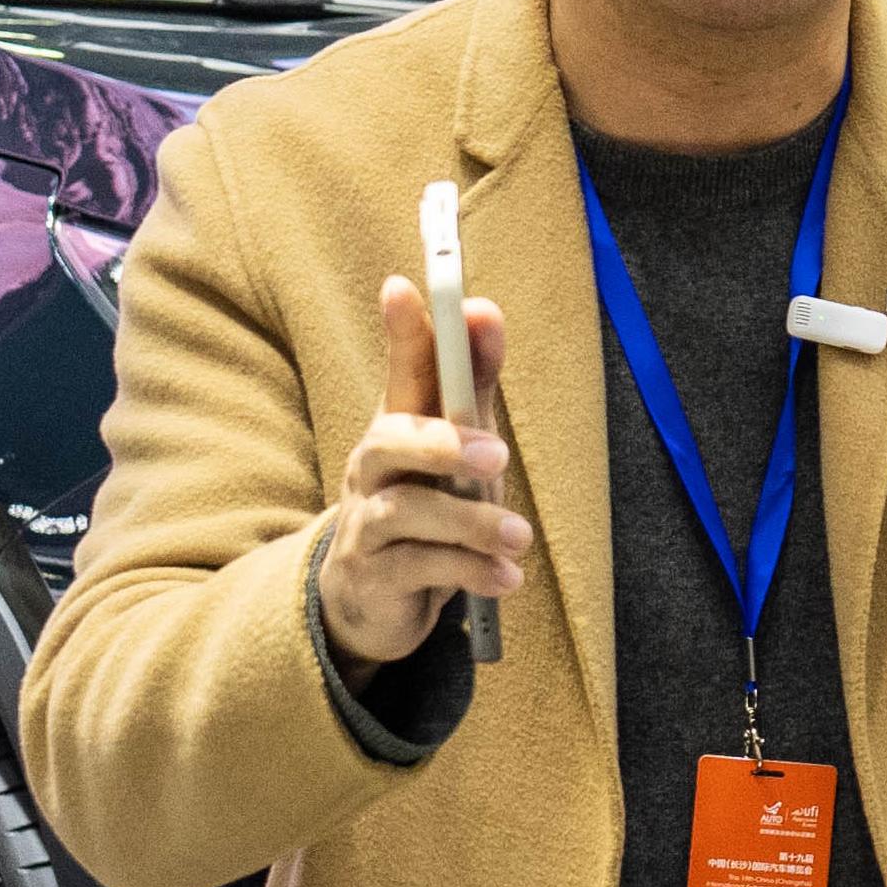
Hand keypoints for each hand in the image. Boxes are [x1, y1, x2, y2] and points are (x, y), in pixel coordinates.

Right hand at [317, 272, 528, 668]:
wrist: (376, 600)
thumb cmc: (429, 507)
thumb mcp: (459, 447)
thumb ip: (474, 386)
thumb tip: (485, 312)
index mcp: (397, 428)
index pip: (400, 372)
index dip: (403, 332)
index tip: (403, 286)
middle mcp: (371, 470)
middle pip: (386, 439)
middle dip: (442, 443)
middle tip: (497, 457)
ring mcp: (366, 524)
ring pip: (407, 511)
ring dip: (472, 523)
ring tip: (521, 538)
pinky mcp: (372, 577)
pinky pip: (419, 569)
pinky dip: (470, 570)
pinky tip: (506, 577)